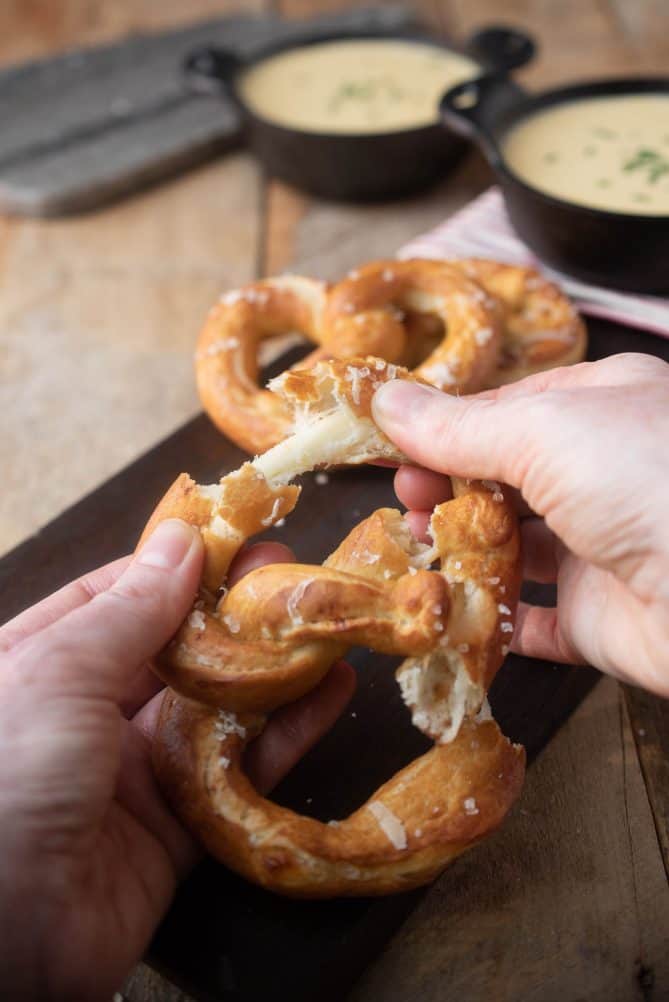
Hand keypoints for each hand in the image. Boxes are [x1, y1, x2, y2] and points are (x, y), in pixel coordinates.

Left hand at [0, 521, 354, 999]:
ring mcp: (131, 772)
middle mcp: (85, 713)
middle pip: (175, 651)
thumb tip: (180, 538)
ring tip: (326, 627)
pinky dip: (286, 734)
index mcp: (40, 664)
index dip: (179, 567)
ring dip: (272, 670)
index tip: (239, 541)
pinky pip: (239, 773)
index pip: (117, 598)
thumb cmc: (5, 777)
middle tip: (296, 579)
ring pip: (216, 709)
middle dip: (234, 615)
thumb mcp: (58, 672)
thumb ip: (129, 610)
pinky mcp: (175, 830)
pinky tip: (329, 694)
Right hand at [372, 352, 668, 695]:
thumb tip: (386, 400)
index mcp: (602, 407)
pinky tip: (448, 606)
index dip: (442, 424)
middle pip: (505, 476)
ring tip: (413, 545)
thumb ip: (460, 426)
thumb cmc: (648, 482)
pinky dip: (488, 615)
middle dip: (446, 485)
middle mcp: (605, 473)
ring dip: (459, 546)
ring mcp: (603, 547)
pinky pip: (533, 619)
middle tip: (402, 498)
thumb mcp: (544, 432)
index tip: (386, 442)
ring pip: (514, 546)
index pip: (505, 409)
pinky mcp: (600, 619)